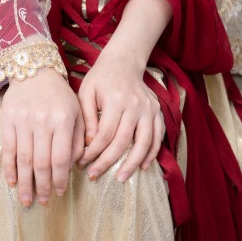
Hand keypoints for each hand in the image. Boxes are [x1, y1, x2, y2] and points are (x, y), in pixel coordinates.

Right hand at [1, 68, 84, 207]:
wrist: (34, 71)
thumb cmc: (59, 95)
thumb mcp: (77, 112)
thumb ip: (78, 139)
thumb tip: (75, 166)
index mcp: (62, 121)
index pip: (60, 158)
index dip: (60, 179)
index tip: (60, 193)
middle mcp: (42, 122)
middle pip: (41, 163)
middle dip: (43, 186)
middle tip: (44, 202)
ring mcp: (22, 121)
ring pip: (24, 160)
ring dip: (25, 183)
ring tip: (27, 199)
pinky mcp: (7, 120)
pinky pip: (8, 149)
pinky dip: (9, 168)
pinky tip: (12, 182)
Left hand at [77, 44, 164, 181]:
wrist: (123, 62)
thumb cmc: (100, 78)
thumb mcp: (86, 92)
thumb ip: (88, 118)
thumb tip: (90, 144)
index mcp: (115, 100)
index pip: (104, 134)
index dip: (93, 152)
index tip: (83, 163)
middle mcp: (135, 105)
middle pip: (123, 141)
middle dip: (108, 162)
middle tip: (95, 175)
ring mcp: (149, 109)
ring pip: (144, 142)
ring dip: (133, 163)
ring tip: (121, 178)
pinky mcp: (157, 112)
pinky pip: (157, 137)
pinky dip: (152, 153)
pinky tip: (143, 166)